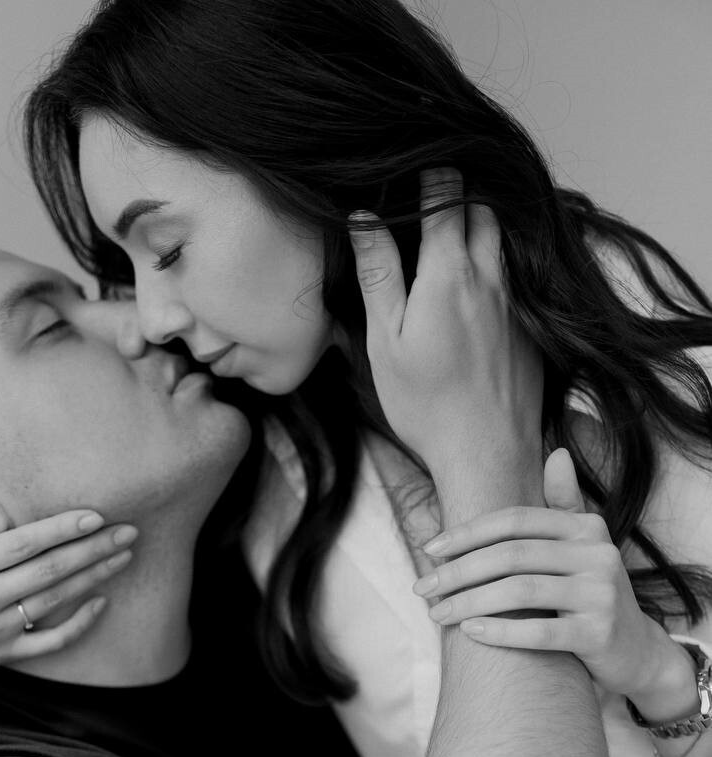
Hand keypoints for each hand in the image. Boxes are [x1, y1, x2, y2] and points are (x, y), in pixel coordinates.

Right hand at [0, 476, 136, 682]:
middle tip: (128, 530)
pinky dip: (78, 625)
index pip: (17, 545)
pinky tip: (102, 602)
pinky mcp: (1, 654)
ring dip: (94, 577)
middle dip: (92, 549)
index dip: (58, 530)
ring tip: (125, 555)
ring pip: (53, 602)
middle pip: (46, 572)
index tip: (93, 515)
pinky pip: (48, 642)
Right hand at [348, 168, 543, 512]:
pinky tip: (478, 288)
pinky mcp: (532, 328)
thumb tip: (365, 217)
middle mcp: (491, 279)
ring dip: (482, 226)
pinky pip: (518, 278)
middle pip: (483, 212)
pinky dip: (498, 264)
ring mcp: (517, 303)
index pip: (446, 201)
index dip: (434, 175)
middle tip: (435, 194)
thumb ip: (378, 273)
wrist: (487, 452)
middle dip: (461, 194)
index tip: (420, 163)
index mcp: (449, 274)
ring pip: (504, 243)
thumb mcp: (385, 338)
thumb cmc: (425, 402)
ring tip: (455, 232)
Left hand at [413, 449, 685, 701]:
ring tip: (437, 613)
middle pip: (510, 555)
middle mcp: (598, 554)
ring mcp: (602, 594)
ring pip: (520, 592)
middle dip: (457, 572)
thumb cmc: (587, 590)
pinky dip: (500, 631)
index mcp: (585, 526)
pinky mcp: (601, 634)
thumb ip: (562, 503)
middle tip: (422, 588)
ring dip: (469, 603)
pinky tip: (469, 632)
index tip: (428, 550)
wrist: (634, 650)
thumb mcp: (578, 545)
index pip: (513, 521)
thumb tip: (557, 454)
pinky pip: (540, 631)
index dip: (466, 533)